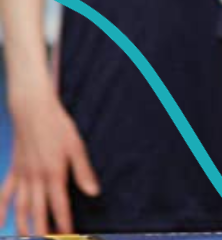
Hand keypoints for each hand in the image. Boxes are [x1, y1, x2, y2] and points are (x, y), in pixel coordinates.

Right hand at [0, 86, 99, 234]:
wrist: (33, 111)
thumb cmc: (58, 127)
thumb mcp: (77, 146)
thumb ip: (84, 172)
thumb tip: (94, 192)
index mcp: (54, 173)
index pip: (59, 205)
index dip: (64, 222)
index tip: (68, 235)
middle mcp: (36, 178)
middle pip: (38, 211)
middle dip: (42, 230)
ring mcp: (22, 176)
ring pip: (20, 207)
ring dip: (23, 226)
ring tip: (27, 239)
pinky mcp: (13, 171)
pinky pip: (4, 195)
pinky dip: (0, 211)